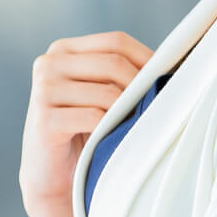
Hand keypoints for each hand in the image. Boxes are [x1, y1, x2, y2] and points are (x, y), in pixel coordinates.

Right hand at [21, 32, 152, 216]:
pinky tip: (111, 139)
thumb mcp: (98, 92)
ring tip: (132, 127)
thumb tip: (173, 64)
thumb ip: (120, 73)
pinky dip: (110, 129)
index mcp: (62, 49)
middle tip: (155, 108)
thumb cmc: (83, 131)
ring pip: (107, 93)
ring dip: (127, 112)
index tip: (167, 78)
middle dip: (141, 86)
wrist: (52, 175)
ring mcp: (43, 90)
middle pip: (113, 63)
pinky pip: (94, 117)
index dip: (147, 58)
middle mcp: (48, 63)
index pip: (115, 41)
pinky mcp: (45, 120)